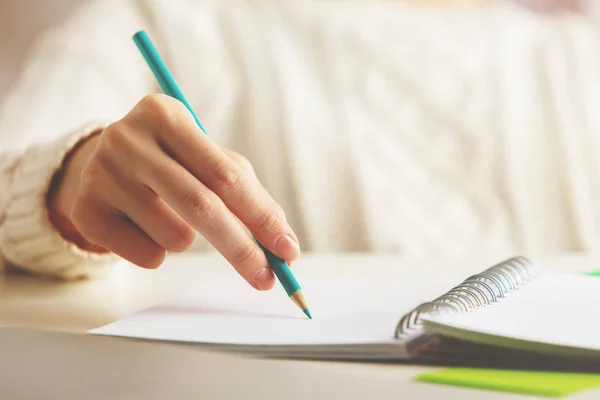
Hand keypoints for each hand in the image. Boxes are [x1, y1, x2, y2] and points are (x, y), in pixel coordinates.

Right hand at [47, 94, 299, 289]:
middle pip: (200, 206)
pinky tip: (143, 227)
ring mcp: (100, 173)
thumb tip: (285, 245)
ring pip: (175, 236)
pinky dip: (159, 253)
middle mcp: (128, 138)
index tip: (288, 251)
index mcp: (167, 115)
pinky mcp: (85, 209)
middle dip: (241, 248)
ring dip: (189, 242)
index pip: (227, 175)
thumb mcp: (210, 164)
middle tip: (266, 279)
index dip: (262, 216)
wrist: (104, 165)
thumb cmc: (174, 164)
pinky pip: (146, 256)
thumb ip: (250, 198)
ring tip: (173, 219)